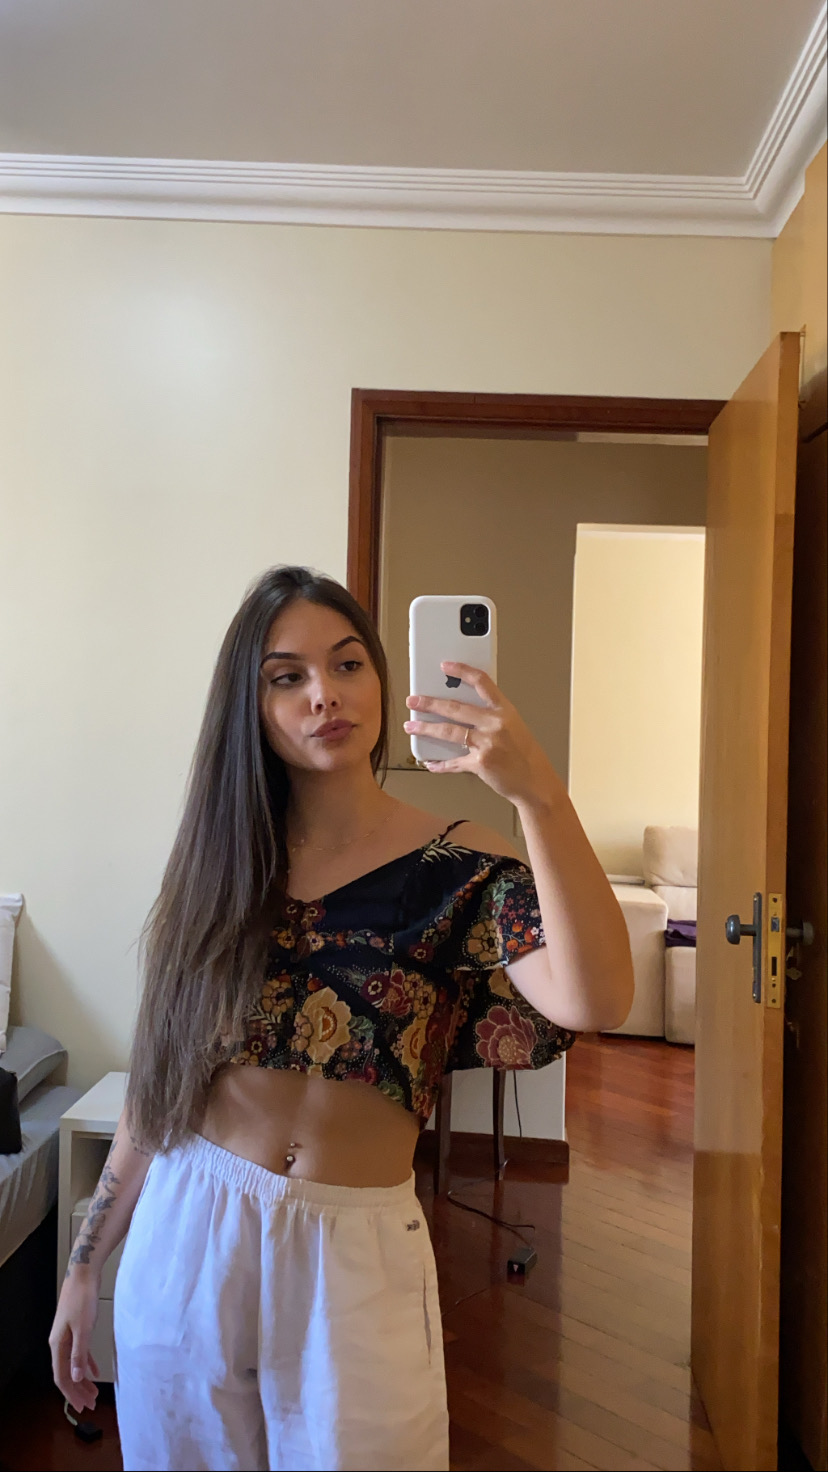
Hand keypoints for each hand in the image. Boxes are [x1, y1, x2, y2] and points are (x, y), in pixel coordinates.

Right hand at [49, 1271, 100, 1413]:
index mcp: (58, 1345)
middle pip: (66, 1373)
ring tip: (94, 1393)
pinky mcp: (76, 1328)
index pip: (61, 1377)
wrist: (83, 1274)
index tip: (82, 1407)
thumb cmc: (83, 1298)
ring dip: (83, 1380)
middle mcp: (60, 1343)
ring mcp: (67, 1336)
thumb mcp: (83, 1328)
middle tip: (91, 1405)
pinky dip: (87, 1364)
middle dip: (78, 1391)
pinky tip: (95, 1373)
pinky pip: (80, 1353)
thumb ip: (79, 1354)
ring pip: (73, 1364)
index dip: (71, 1394)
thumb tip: (74, 1377)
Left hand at [404, 662, 562, 806]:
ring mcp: (487, 744)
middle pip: (455, 708)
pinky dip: (440, 764)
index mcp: (504, 710)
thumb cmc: (524, 754)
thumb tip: (459, 709)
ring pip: (449, 732)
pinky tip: (429, 762)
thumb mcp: (512, 726)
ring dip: (426, 729)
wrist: (535, 781)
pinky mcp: (480, 764)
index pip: (482, 682)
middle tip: (413, 701)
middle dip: (430, 703)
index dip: (462, 671)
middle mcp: (495, 724)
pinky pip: (453, 762)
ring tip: (411, 727)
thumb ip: (489, 715)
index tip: (445, 666)